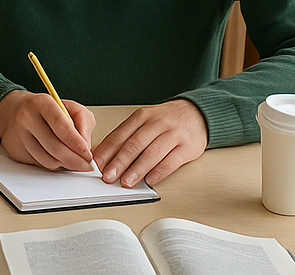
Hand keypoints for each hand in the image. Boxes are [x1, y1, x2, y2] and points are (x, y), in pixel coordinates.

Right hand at [0, 90, 96, 171]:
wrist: (13, 110)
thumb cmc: (44, 109)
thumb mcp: (70, 106)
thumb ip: (83, 122)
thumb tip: (86, 146)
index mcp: (41, 103)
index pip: (61, 126)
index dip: (76, 143)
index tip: (88, 154)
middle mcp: (26, 118)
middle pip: (54, 147)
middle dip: (75, 160)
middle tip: (86, 165)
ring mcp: (18, 135)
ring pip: (47, 160)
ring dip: (65, 165)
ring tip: (74, 162)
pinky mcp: (15, 149)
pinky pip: (39, 164)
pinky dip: (53, 165)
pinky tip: (58, 159)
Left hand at [92, 99, 207, 187]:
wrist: (197, 113)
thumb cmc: (166, 120)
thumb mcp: (144, 121)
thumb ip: (126, 136)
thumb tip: (103, 154)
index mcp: (141, 117)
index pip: (120, 135)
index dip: (107, 151)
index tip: (97, 164)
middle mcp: (156, 124)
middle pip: (134, 144)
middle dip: (119, 162)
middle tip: (108, 176)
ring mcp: (173, 135)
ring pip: (152, 153)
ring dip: (137, 169)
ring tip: (126, 182)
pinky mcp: (189, 147)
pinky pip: (172, 161)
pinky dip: (160, 171)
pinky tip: (150, 180)